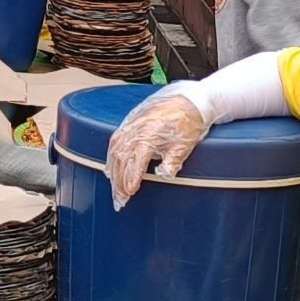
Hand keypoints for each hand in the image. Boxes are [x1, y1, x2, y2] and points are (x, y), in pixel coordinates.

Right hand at [106, 89, 207, 209]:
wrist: (189, 100)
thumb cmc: (188, 120)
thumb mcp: (185, 145)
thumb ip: (173, 161)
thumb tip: (164, 175)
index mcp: (149, 135)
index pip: (135, 161)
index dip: (131, 178)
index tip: (129, 193)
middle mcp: (136, 130)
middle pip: (121, 160)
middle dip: (119, 182)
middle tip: (120, 200)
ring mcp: (131, 125)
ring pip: (114, 152)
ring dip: (113, 173)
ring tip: (115, 190)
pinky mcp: (129, 123)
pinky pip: (114, 142)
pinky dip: (110, 158)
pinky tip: (111, 169)